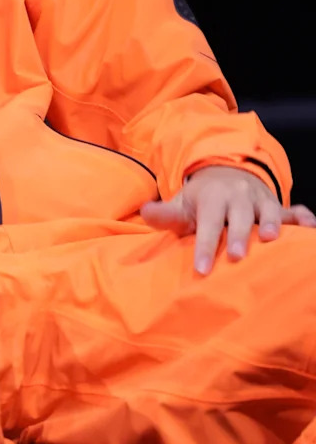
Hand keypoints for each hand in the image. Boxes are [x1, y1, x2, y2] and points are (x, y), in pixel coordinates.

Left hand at [140, 166, 315, 274]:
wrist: (226, 174)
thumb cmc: (201, 200)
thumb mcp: (181, 205)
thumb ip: (165, 214)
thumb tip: (145, 211)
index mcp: (212, 197)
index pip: (208, 224)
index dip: (205, 246)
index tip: (202, 269)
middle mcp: (237, 196)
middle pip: (238, 216)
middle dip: (238, 235)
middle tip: (237, 256)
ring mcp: (259, 200)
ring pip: (267, 210)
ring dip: (270, 222)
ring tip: (270, 238)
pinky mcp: (276, 206)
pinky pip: (292, 210)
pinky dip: (302, 217)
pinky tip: (310, 225)